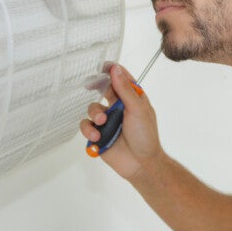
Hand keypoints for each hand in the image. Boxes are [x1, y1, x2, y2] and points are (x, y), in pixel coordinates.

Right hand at [80, 63, 163, 179]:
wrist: (141, 164)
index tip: (104, 66)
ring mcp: (107, 121)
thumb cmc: (145, 136)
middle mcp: (118, 108)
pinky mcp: (98, 134)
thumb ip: (125, 90)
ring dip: (95, 113)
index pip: (121, 80)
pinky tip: (97, 136)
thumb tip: (115, 70)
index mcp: (132, 99)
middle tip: (91, 85)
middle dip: (96, 88)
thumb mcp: (138, 109)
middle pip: (103, 90)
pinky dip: (89, 129)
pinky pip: (86, 126)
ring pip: (92, 108)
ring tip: (102, 122)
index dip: (113, 71)